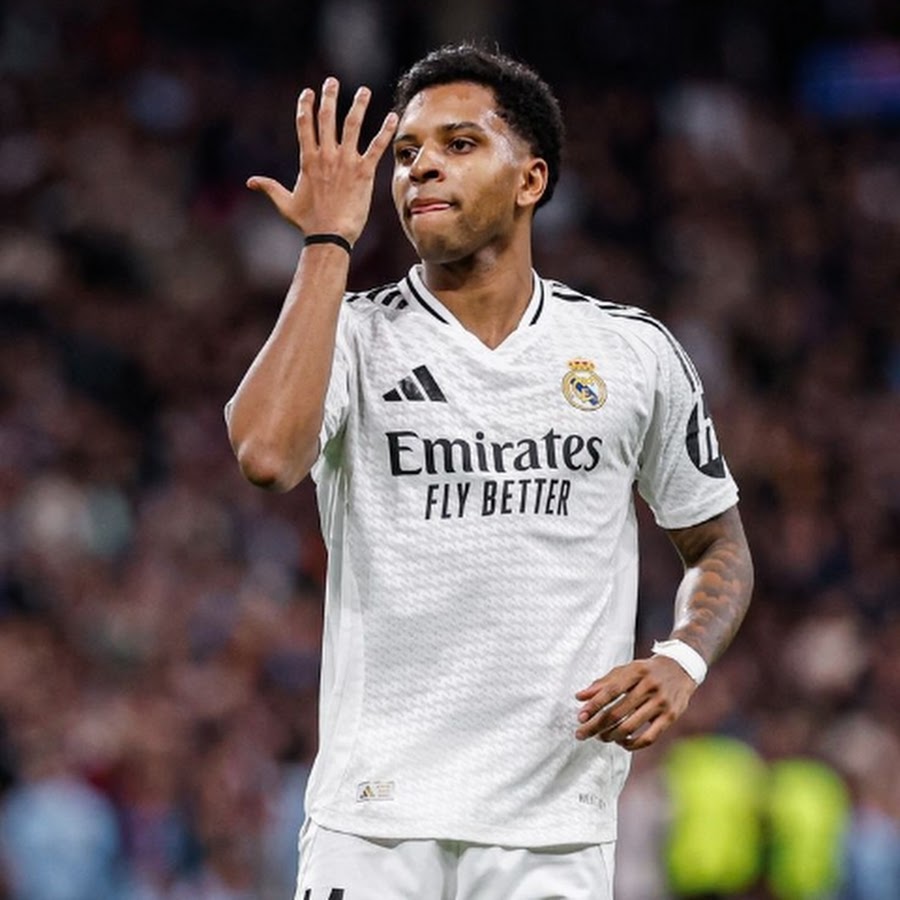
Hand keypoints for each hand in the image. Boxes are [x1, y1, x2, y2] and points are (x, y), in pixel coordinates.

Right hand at [247, 77, 397, 243]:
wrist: (330, 236)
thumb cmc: (308, 223)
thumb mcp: (285, 203)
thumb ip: (269, 188)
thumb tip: (250, 182)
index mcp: (308, 160)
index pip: (305, 124)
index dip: (306, 106)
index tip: (308, 93)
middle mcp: (326, 155)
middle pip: (327, 118)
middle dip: (329, 97)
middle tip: (332, 82)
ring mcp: (345, 161)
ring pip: (352, 125)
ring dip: (359, 105)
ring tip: (365, 91)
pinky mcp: (363, 172)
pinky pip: (376, 146)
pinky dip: (385, 131)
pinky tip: (393, 117)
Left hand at [574, 656, 697, 750]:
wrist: (681, 668)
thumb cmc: (646, 671)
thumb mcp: (626, 670)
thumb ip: (603, 683)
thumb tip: (579, 697)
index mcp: (636, 672)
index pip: (611, 691)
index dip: (594, 705)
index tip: (580, 717)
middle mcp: (649, 687)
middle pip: (617, 712)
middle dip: (596, 726)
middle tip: (581, 734)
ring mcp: (661, 703)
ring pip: (630, 727)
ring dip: (611, 736)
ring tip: (600, 737)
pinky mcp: (671, 717)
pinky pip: (649, 738)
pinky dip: (632, 744)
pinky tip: (621, 743)